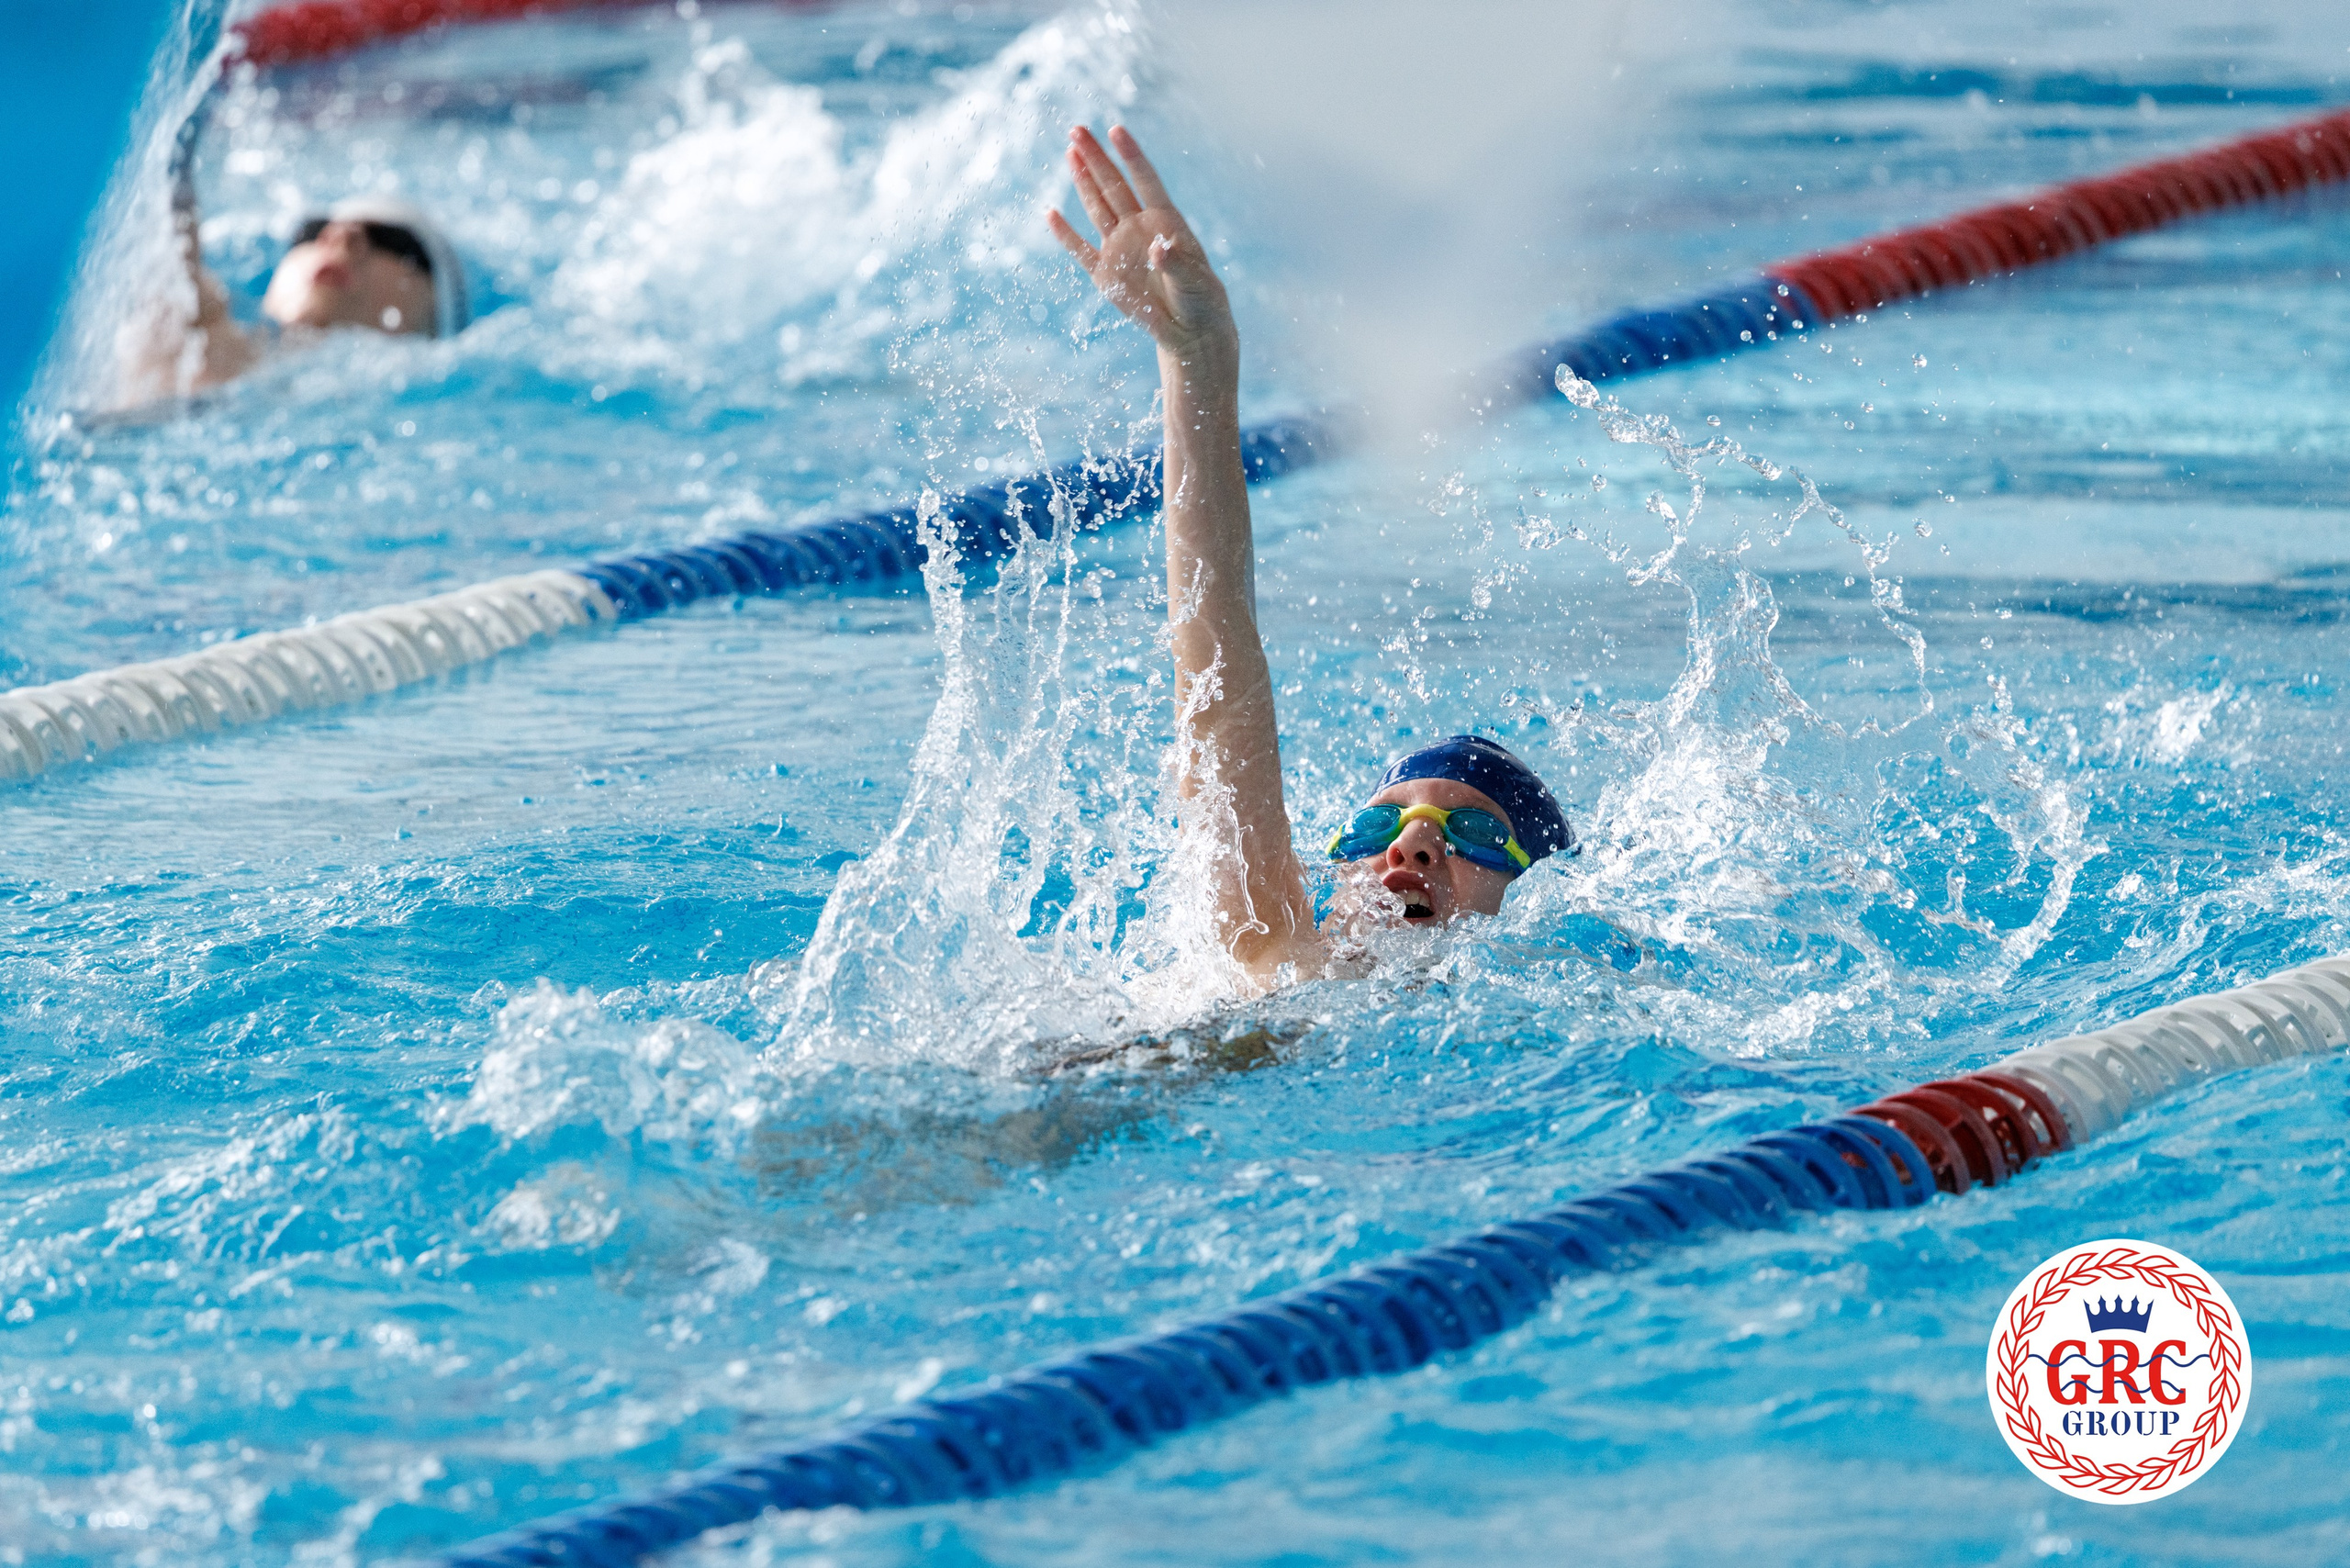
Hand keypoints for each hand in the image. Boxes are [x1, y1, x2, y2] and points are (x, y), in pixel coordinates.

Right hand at [1048, 125, 1233, 355]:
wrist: (1190, 330)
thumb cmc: (1200, 299)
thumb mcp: (1195, 282)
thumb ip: (1176, 264)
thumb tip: (1157, 248)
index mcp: (1165, 221)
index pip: (1145, 181)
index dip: (1131, 155)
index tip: (1116, 130)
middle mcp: (1139, 228)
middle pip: (1113, 186)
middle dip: (1096, 158)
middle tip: (1077, 129)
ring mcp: (1120, 248)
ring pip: (1097, 208)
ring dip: (1083, 181)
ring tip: (1071, 152)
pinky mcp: (1106, 274)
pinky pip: (1080, 251)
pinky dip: (1065, 234)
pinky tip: (1051, 213)